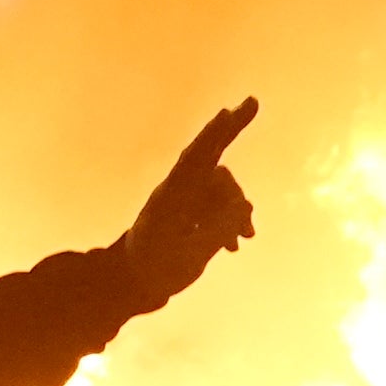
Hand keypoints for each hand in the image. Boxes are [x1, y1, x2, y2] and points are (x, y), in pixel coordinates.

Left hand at [110, 97, 262, 302]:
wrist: (133, 282)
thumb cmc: (155, 269)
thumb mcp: (189, 256)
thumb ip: (217, 230)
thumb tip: (245, 205)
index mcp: (171, 196)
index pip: (196, 158)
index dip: (215, 134)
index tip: (231, 111)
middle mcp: (178, 190)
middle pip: (210, 156)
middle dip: (231, 130)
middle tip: (252, 102)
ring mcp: (184, 199)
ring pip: (221, 189)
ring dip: (238, 210)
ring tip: (247, 238)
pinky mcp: (189, 210)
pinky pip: (218, 205)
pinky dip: (231, 220)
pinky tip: (237, 245)